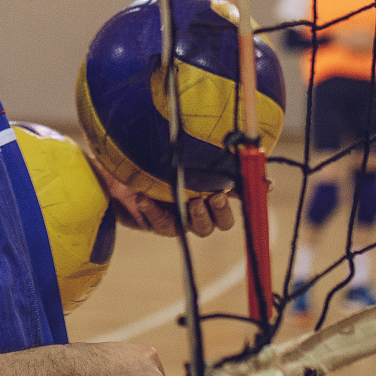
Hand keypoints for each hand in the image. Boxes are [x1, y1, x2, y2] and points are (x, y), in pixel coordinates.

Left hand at [87, 151, 235, 236]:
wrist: (115, 150)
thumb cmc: (153, 146)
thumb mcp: (186, 150)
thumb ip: (218, 160)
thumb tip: (260, 171)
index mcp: (208, 187)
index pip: (233, 200)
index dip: (239, 201)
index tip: (233, 190)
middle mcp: (195, 205)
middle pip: (219, 223)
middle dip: (219, 211)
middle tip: (214, 196)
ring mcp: (175, 216)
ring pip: (196, 229)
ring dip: (196, 217)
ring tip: (191, 202)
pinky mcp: (151, 222)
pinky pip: (160, 225)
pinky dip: (153, 212)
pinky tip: (144, 198)